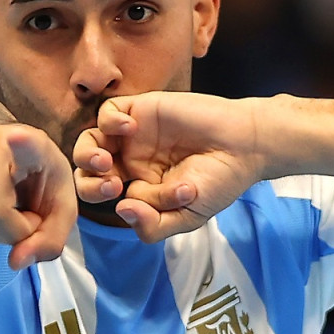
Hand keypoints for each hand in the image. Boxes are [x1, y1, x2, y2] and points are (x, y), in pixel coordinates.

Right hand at [0, 123, 77, 268]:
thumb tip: (15, 262)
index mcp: (34, 144)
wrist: (21, 167)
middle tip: (29, 218)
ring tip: (12, 210)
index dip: (21, 142)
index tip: (17, 137)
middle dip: (14, 232)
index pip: (26, 142)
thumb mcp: (61, 213)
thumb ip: (49, 242)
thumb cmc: (44, 185)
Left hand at [73, 92, 263, 241]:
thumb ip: (154, 225)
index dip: (104, 200)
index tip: (127, 199)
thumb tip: (122, 210)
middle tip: (111, 184)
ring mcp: (134, 135)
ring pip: (90, 141)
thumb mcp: (188, 217)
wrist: (245, 146)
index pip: (104, 196)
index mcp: (140, 186)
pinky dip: (109, 120)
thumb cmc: (220, 181)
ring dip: (88, 154)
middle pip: (88, 171)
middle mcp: (132, 161)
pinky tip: (131, 128)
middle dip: (89, 183)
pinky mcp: (142, 109)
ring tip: (106, 160)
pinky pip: (108, 111)